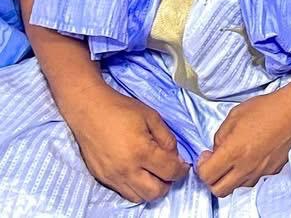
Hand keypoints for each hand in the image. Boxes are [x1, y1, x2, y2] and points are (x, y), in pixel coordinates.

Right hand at [62, 83, 188, 203]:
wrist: (89, 110)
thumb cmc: (122, 109)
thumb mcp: (152, 117)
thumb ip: (167, 138)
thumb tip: (176, 157)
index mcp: (142, 151)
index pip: (170, 172)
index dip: (182, 170)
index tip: (184, 165)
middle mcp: (127, 169)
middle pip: (156, 192)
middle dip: (168, 183)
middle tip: (169, 170)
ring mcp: (113, 176)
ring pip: (139, 197)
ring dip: (152, 189)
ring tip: (154, 173)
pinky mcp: (102, 178)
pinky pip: (124, 193)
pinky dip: (136, 188)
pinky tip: (138, 173)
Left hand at [196, 87, 290, 196]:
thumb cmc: (265, 109)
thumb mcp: (234, 116)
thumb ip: (220, 136)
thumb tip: (217, 150)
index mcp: (233, 151)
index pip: (206, 175)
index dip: (201, 167)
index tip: (206, 156)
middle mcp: (246, 166)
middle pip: (218, 190)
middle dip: (212, 179)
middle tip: (215, 164)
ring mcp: (260, 171)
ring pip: (236, 187)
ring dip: (229, 178)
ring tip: (234, 160)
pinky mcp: (271, 170)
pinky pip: (253, 179)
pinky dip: (246, 174)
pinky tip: (249, 158)